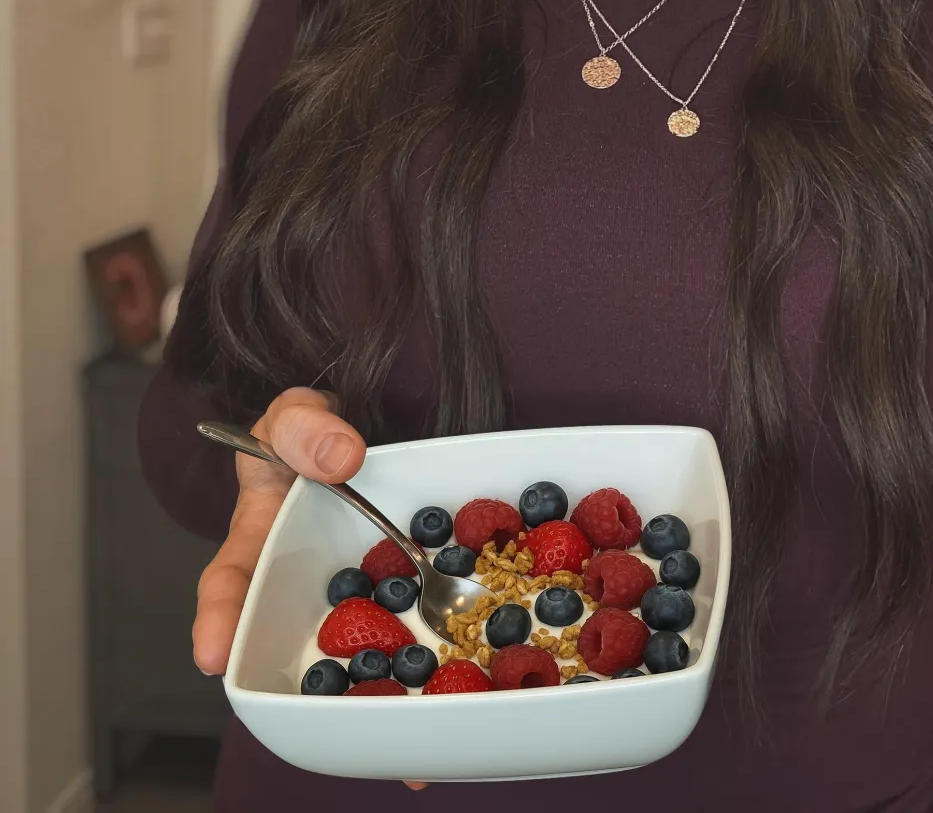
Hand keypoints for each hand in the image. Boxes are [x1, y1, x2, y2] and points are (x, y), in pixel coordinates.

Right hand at [191, 390, 429, 792]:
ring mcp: (359, 603)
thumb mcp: (295, 416)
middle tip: (346, 722)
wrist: (360, 434)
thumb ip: (306, 428)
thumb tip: (340, 456)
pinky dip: (446, 667)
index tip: (213, 655)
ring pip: (373, 661)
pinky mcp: (407, 604)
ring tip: (420, 760)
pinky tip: (474, 698)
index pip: (228, 583)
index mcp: (260, 546)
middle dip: (324, 696)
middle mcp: (305, 592)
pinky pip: (424, 636)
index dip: (217, 620)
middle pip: (304, 650)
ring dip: (393, 703)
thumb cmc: (310, 435)